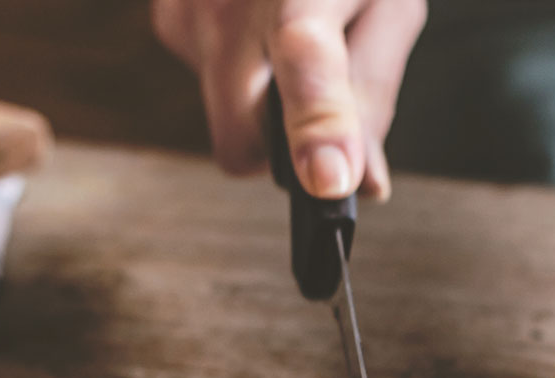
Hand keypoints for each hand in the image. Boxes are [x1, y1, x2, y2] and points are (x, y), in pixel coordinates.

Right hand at [152, 0, 427, 199]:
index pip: (308, 59)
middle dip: (280, 145)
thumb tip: (362, 183)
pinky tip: (257, 19)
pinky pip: (208, 84)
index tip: (328, 178)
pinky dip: (240, 69)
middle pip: (240, 143)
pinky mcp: (165, 17)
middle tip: (322, 101)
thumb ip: (374, 94)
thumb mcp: (389, 4)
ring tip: (290, 28)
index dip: (319, 124)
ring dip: (261, 97)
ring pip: (224, 117)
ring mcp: (187, 11)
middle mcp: (232, 3)